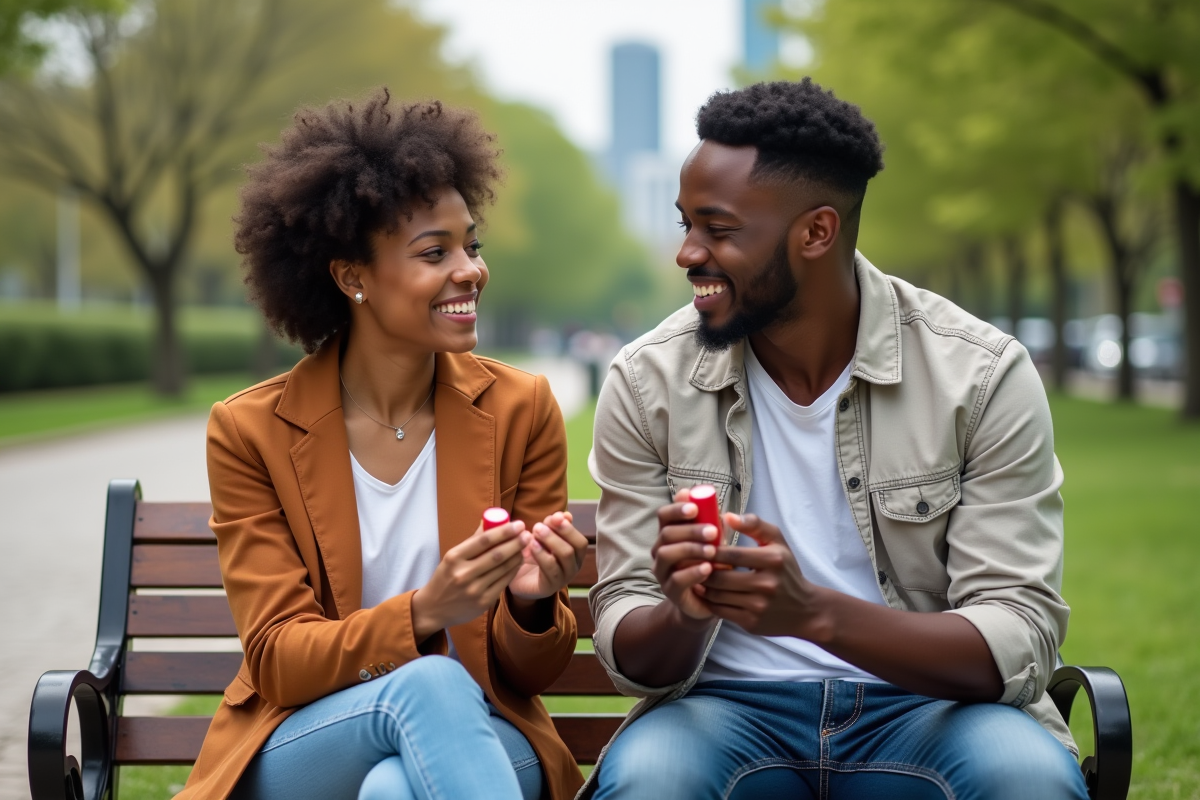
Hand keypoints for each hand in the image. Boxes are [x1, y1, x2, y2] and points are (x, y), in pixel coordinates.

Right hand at [411, 520, 531, 639]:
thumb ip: (472, 541)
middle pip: (496, 555)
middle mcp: (463, 574)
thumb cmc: (446, 577)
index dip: (504, 531)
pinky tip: (519, 561)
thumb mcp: (452, 557)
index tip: (518, 524)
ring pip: (503, 568)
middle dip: (516, 542)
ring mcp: (474, 590)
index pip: (483, 541)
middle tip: (527, 533)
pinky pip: (503, 582)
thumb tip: (489, 520)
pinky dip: (513, 570)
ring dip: (517, 555)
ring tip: (526, 545)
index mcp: (454, 558)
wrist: (434, 608)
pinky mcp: (483, 602)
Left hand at [508, 511, 589, 599]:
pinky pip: (550, 568)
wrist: (519, 580)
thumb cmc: (535, 555)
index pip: (580, 541)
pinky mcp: (550, 586)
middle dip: (559, 532)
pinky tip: (531, 545)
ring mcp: (564, 578)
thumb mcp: (544, 537)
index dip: (568, 527)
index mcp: (575, 555)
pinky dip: (541, 554)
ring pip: (565, 555)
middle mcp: (574, 567)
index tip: (554, 517)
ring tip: (535, 531)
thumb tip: (566, 514)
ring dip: (550, 540)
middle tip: (539, 524)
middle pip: (575, 547)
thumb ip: (554, 526)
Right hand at [651, 489, 721, 621]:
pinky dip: (692, 572)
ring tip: (712, 551)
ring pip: (665, 554)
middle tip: (713, 531)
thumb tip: (724, 510)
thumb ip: (713, 525)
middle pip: (666, 533)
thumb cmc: (709, 564)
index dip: (676, 508)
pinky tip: (708, 569)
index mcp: (670, 535)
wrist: (705, 601)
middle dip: (689, 530)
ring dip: (689, 549)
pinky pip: (676, 580)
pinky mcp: (670, 591)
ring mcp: (663, 571)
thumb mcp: (712, 542)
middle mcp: (660, 550)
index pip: (664, 515)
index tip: (695, 508)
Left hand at [692, 513, 825, 638]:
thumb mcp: (777, 542)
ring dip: (702, 586)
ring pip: (717, 595)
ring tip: (694, 576)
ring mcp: (759, 606)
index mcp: (773, 560)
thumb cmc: (786, 570)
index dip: (710, 550)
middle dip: (703, 570)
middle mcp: (767, 584)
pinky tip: (705, 593)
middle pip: (720, 577)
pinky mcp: (751, 623)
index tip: (700, 546)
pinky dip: (708, 602)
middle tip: (692, 563)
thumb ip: (754, 525)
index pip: (731, 553)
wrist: (804, 609)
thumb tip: (726, 516)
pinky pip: (720, 611)